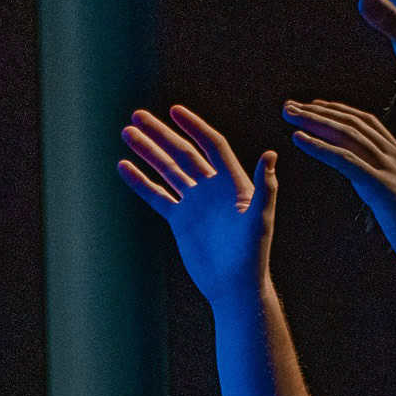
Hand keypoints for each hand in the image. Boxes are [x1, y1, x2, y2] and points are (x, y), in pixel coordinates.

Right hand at [118, 105, 277, 304]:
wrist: (234, 285)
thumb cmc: (253, 253)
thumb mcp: (259, 218)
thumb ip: (264, 186)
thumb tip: (271, 153)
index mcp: (234, 184)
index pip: (212, 146)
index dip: (195, 127)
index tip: (175, 110)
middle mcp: (213, 189)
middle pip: (184, 153)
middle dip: (162, 134)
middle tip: (138, 115)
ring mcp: (195, 203)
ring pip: (168, 170)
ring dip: (148, 152)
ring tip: (127, 133)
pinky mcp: (180, 220)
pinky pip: (157, 195)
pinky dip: (141, 182)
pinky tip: (124, 166)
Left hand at [280, 99, 395, 276]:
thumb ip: (387, 189)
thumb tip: (373, 190)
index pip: (368, 124)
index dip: (340, 111)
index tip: (316, 106)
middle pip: (354, 123)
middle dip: (320, 111)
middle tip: (291, 105)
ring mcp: (391, 170)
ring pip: (347, 135)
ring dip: (314, 122)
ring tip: (289, 114)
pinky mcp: (382, 187)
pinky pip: (345, 160)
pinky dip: (319, 147)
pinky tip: (298, 139)